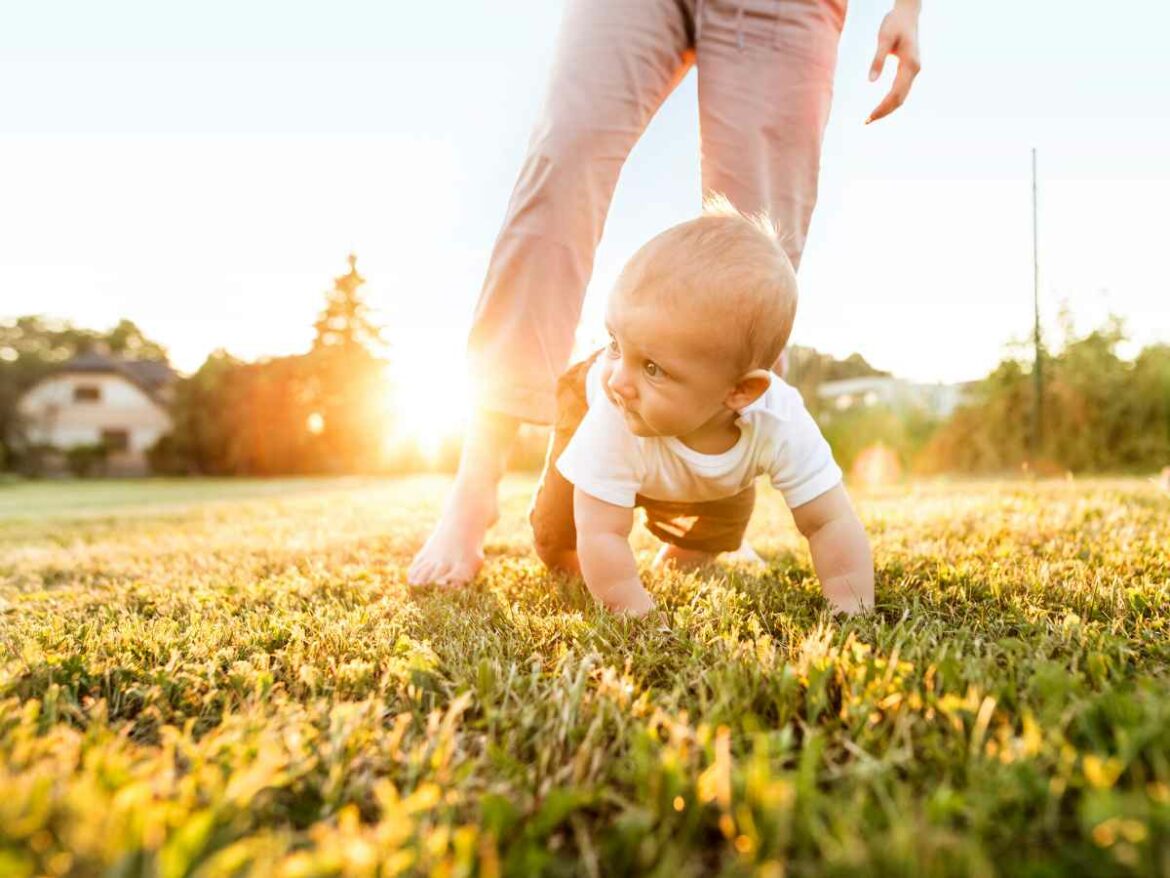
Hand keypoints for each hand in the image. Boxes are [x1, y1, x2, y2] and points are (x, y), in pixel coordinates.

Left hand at [865, 2, 921, 123]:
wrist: (908, 13)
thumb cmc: (895, 23)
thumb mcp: (883, 38)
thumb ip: (878, 60)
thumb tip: (871, 82)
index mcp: (910, 64)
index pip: (896, 94)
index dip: (882, 108)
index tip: (869, 117)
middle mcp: (915, 70)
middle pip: (900, 99)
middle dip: (884, 112)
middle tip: (865, 122)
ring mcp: (914, 70)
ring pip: (902, 96)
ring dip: (887, 108)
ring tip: (871, 117)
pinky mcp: (910, 70)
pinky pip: (901, 90)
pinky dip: (891, 101)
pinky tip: (880, 106)